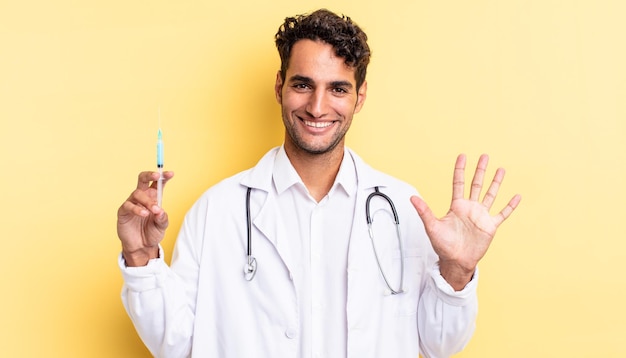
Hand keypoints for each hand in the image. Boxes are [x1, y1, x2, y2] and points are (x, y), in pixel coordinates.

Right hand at [117, 171, 174, 266]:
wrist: (141, 246)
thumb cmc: (152, 233)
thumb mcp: (162, 226)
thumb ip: (162, 218)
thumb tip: (160, 211)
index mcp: (153, 197)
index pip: (158, 184)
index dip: (164, 177)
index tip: (170, 173)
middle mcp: (142, 197)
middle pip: (143, 180)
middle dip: (150, 175)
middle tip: (157, 176)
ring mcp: (132, 203)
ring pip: (138, 193)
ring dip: (147, 201)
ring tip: (154, 210)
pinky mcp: (123, 211)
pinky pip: (128, 205)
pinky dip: (137, 209)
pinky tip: (144, 214)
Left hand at [410, 154, 520, 289]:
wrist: (456, 261)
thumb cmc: (443, 245)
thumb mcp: (432, 226)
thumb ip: (424, 211)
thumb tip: (412, 198)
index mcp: (456, 206)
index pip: (458, 183)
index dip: (460, 170)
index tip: (463, 156)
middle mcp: (470, 208)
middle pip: (476, 184)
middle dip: (480, 170)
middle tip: (484, 156)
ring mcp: (481, 216)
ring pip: (490, 195)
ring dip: (496, 183)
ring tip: (501, 170)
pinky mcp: (490, 226)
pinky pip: (502, 213)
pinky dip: (510, 205)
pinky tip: (517, 196)